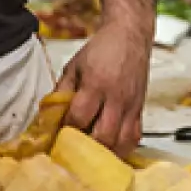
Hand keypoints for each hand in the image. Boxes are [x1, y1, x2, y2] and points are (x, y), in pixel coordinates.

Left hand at [56, 18, 150, 157]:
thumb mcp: (74, 65)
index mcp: (96, 84)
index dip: (66, 130)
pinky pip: (135, 138)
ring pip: (121, 142)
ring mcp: (131, 106)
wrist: (130, 35)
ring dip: (105, 153)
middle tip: (74, 150)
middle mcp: (116, 98)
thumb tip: (49, 115)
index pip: (79, 117)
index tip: (57, 135)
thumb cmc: (101, 49)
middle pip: (103, 136)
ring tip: (91, 155)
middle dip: (86, 148)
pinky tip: (110, 150)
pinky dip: (122, 149)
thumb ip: (62, 90)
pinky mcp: (140, 110)